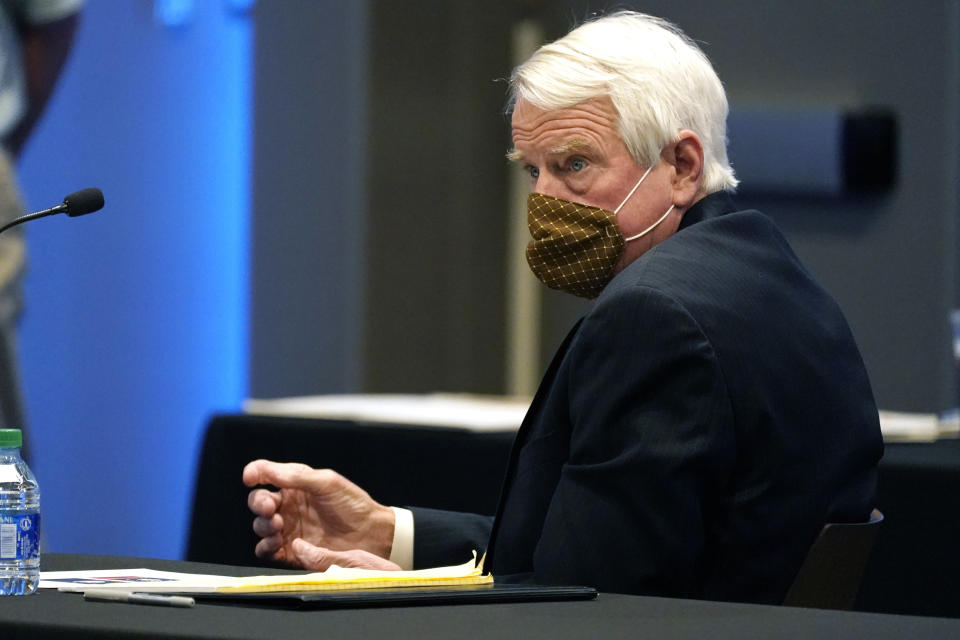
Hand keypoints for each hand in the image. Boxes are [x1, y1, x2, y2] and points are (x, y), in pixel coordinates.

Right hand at [243, 460, 397, 569]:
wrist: (371, 534)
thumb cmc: (353, 504)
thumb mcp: (326, 482)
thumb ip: (295, 476)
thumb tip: (263, 469)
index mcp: (295, 486)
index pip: (265, 476)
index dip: (254, 474)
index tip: (251, 477)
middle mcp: (289, 506)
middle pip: (258, 502)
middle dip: (258, 503)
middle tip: (270, 507)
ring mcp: (289, 529)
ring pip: (260, 526)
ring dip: (262, 525)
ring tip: (278, 525)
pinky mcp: (291, 551)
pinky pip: (267, 551)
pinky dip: (266, 547)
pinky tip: (277, 543)